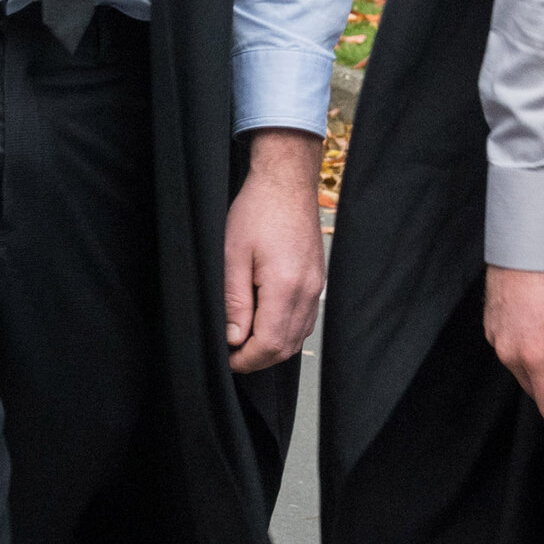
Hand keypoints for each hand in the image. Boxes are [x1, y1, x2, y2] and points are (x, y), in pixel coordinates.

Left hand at [225, 128, 324, 372]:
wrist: (286, 183)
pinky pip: (305, 320)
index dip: (247, 359)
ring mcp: (316, 288)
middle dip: (258, 358)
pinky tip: (265, 324)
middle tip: (231, 355)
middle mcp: (308, 292)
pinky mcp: (317, 282)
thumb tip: (234, 338)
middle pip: (287, 346)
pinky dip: (286, 331)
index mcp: (286, 287)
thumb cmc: (256, 211)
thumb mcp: (232, 254)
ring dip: (272, 347)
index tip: (226, 359)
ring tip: (244, 342)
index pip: (270, 343)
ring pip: (298, 336)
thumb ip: (235, 300)